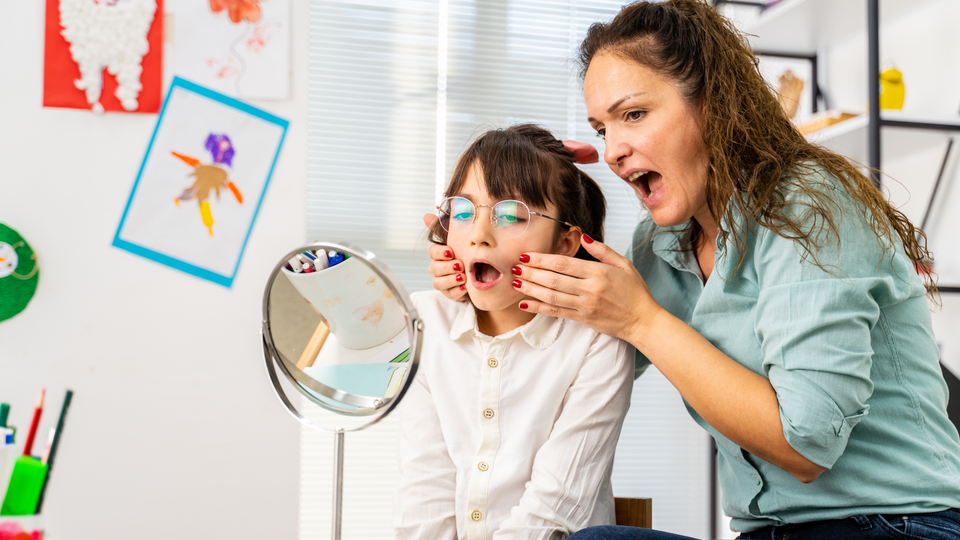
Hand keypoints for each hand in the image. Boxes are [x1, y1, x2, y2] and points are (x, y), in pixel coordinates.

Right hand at [424, 214, 467, 301]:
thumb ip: (443, 228)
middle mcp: (437, 268)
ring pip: (439, 283)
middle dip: (447, 267)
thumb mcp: (458, 239)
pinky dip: (456, 291)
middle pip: (435, 268)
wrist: (481, 271)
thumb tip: (426, 216)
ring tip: (463, 277)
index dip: (440, 252)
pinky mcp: (449, 293)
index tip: (451, 251)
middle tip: (460, 265)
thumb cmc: (465, 253)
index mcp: (439, 255)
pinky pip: (449, 294)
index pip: (432, 252)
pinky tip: (465, 288)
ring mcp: (442, 281)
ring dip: (451, 280)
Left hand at [513, 234, 661, 342]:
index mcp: (598, 273)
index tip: (527, 255)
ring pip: (551, 296)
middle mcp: (589, 289)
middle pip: (553, 279)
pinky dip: (538, 308)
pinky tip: (524, 304)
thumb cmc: (636, 292)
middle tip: (514, 266)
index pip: (563, 264)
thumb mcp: (624, 264)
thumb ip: (602, 250)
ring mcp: (584, 305)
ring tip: (515, 282)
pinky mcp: (582, 319)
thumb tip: (583, 236)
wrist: (643, 321)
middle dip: (531, 272)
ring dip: (530, 289)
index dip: (542, 259)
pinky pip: (556, 312)